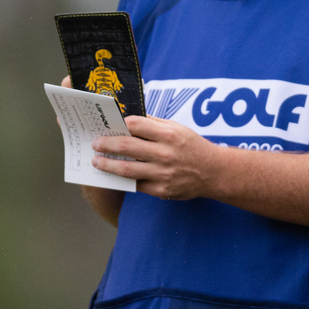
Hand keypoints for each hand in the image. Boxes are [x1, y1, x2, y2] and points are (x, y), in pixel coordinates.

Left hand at [91, 115, 223, 200]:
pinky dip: (124, 179)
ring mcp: (163, 174)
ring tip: (97, 161)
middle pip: (126, 147)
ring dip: (108, 165)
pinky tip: (115, 175)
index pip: (136, 125)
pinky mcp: (162, 190)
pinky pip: (137, 185)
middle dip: (106, 144)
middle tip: (95, 143)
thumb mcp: (178, 128)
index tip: (110, 126)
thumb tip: (130, 118)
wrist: (214, 172)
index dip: (121, 124)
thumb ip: (154, 123)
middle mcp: (165, 153)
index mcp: (169, 134)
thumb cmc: (193, 146)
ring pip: (127, 169)